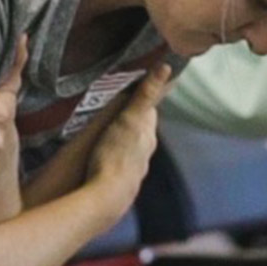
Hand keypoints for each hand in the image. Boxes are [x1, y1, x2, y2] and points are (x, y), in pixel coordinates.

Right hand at [86, 63, 172, 204]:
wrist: (106, 197)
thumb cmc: (117, 155)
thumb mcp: (130, 118)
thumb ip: (147, 94)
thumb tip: (166, 67)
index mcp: (147, 135)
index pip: (148, 112)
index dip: (141, 100)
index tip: (134, 88)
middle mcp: (144, 153)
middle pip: (139, 131)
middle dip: (130, 119)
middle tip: (115, 107)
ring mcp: (132, 170)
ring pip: (129, 148)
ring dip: (120, 139)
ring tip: (105, 131)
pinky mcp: (118, 183)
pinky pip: (116, 164)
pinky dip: (111, 156)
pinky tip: (100, 158)